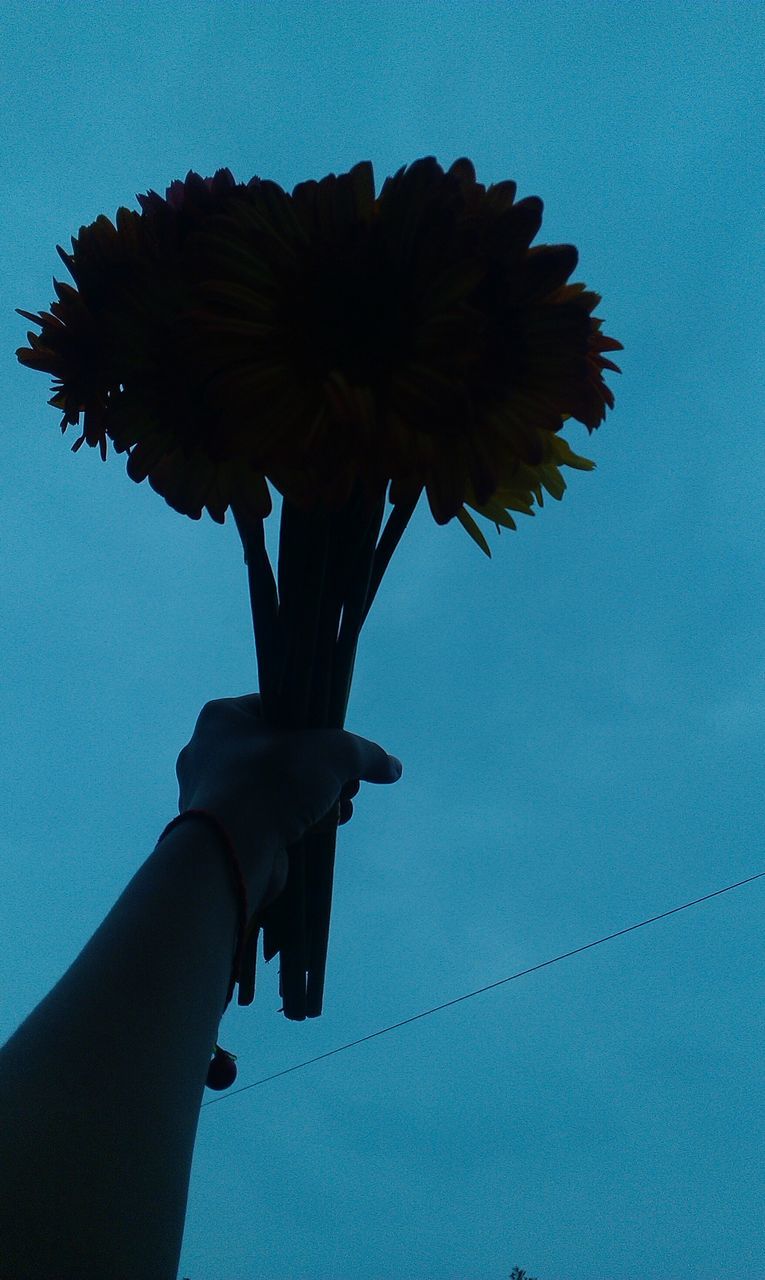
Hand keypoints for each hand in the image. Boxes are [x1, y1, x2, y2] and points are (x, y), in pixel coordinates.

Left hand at [175, 694, 402, 908]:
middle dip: (324, 771)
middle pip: (284, 753)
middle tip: (348, 782)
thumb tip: (393, 767)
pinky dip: (299, 822)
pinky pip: (271, 817)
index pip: (278, 708)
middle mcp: (211, 752)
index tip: (338, 745)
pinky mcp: (226, 831)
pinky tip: (321, 827)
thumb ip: (366, 754)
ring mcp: (215, 795)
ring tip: (340, 807)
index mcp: (224, 718)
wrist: (233, 852)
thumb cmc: (272, 783)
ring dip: (317, 799)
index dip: (315, 726)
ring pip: (281, 788)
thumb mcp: (333, 753)